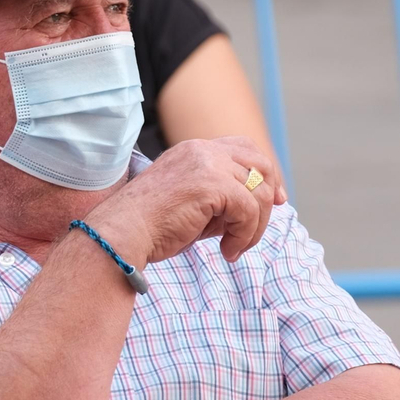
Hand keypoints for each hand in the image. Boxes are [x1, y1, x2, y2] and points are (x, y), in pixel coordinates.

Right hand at [87, 137, 284, 265]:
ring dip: (254, 226)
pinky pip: (248, 211)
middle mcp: (202, 150)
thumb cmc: (150, 226)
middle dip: (270, 195)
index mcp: (194, 150)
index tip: (276, 199)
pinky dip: (245, 236)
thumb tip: (256, 210)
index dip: (265, 171)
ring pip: (258, 192)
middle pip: (259, 163)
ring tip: (234, 247)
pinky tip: (227, 251)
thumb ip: (220, 198)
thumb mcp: (190, 202)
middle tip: (264, 224)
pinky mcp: (211, 184)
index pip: (244, 147)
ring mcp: (207, 164)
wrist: (123, 232)